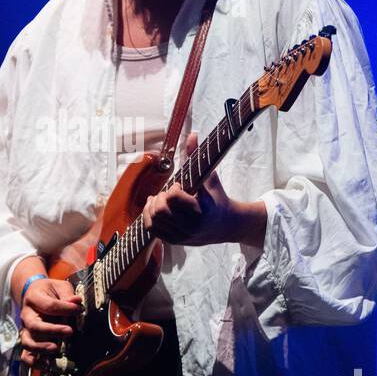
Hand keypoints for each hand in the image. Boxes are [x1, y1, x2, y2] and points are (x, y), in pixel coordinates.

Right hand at [17, 278, 81, 367]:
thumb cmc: (49, 291)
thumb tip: (76, 302)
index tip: (78, 309)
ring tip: (55, 349)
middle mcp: (27, 315)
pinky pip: (26, 355)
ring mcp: (26, 330)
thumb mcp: (59, 286)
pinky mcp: (28, 341)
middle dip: (52, 330)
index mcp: (34, 298)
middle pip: (35, 326)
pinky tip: (47, 365)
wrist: (34, 293)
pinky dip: (34, 362)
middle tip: (69, 332)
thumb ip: (67, 294)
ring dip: (41, 348)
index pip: (48, 305)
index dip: (65, 308)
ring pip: (28, 342)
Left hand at [143, 132, 265, 246]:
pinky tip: (157, 207)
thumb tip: (192, 134)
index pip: (173, 197)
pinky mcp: (174, 241)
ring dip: (153, 206)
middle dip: (161, 197)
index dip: (173, 188)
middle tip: (169, 193)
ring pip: (153, 220)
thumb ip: (197, 156)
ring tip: (162, 199)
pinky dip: (149, 216)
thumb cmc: (217, 198)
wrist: (227, 225)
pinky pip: (151, 229)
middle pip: (160, 210)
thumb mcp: (209, 177)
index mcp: (201, 211)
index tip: (180, 186)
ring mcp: (181, 236)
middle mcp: (191, 227)